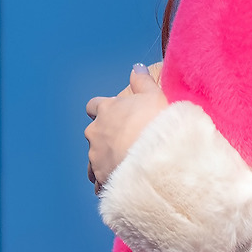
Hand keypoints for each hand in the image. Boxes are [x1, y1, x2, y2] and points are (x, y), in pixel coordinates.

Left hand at [85, 65, 167, 188]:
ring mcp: (96, 156)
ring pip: (95, 157)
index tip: (115, 115)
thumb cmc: (157, 125)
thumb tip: (136, 68)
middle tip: (127, 141)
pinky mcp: (101, 177)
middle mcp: (96, 132)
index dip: (103, 110)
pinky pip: (100, 180)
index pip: (94, 106)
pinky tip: (122, 182)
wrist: (156, 159)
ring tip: (126, 165)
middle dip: (106, 136)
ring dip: (106, 159)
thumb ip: (143, 81)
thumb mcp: (154, 95)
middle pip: (94, 132)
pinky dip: (108, 180)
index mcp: (107, 110)